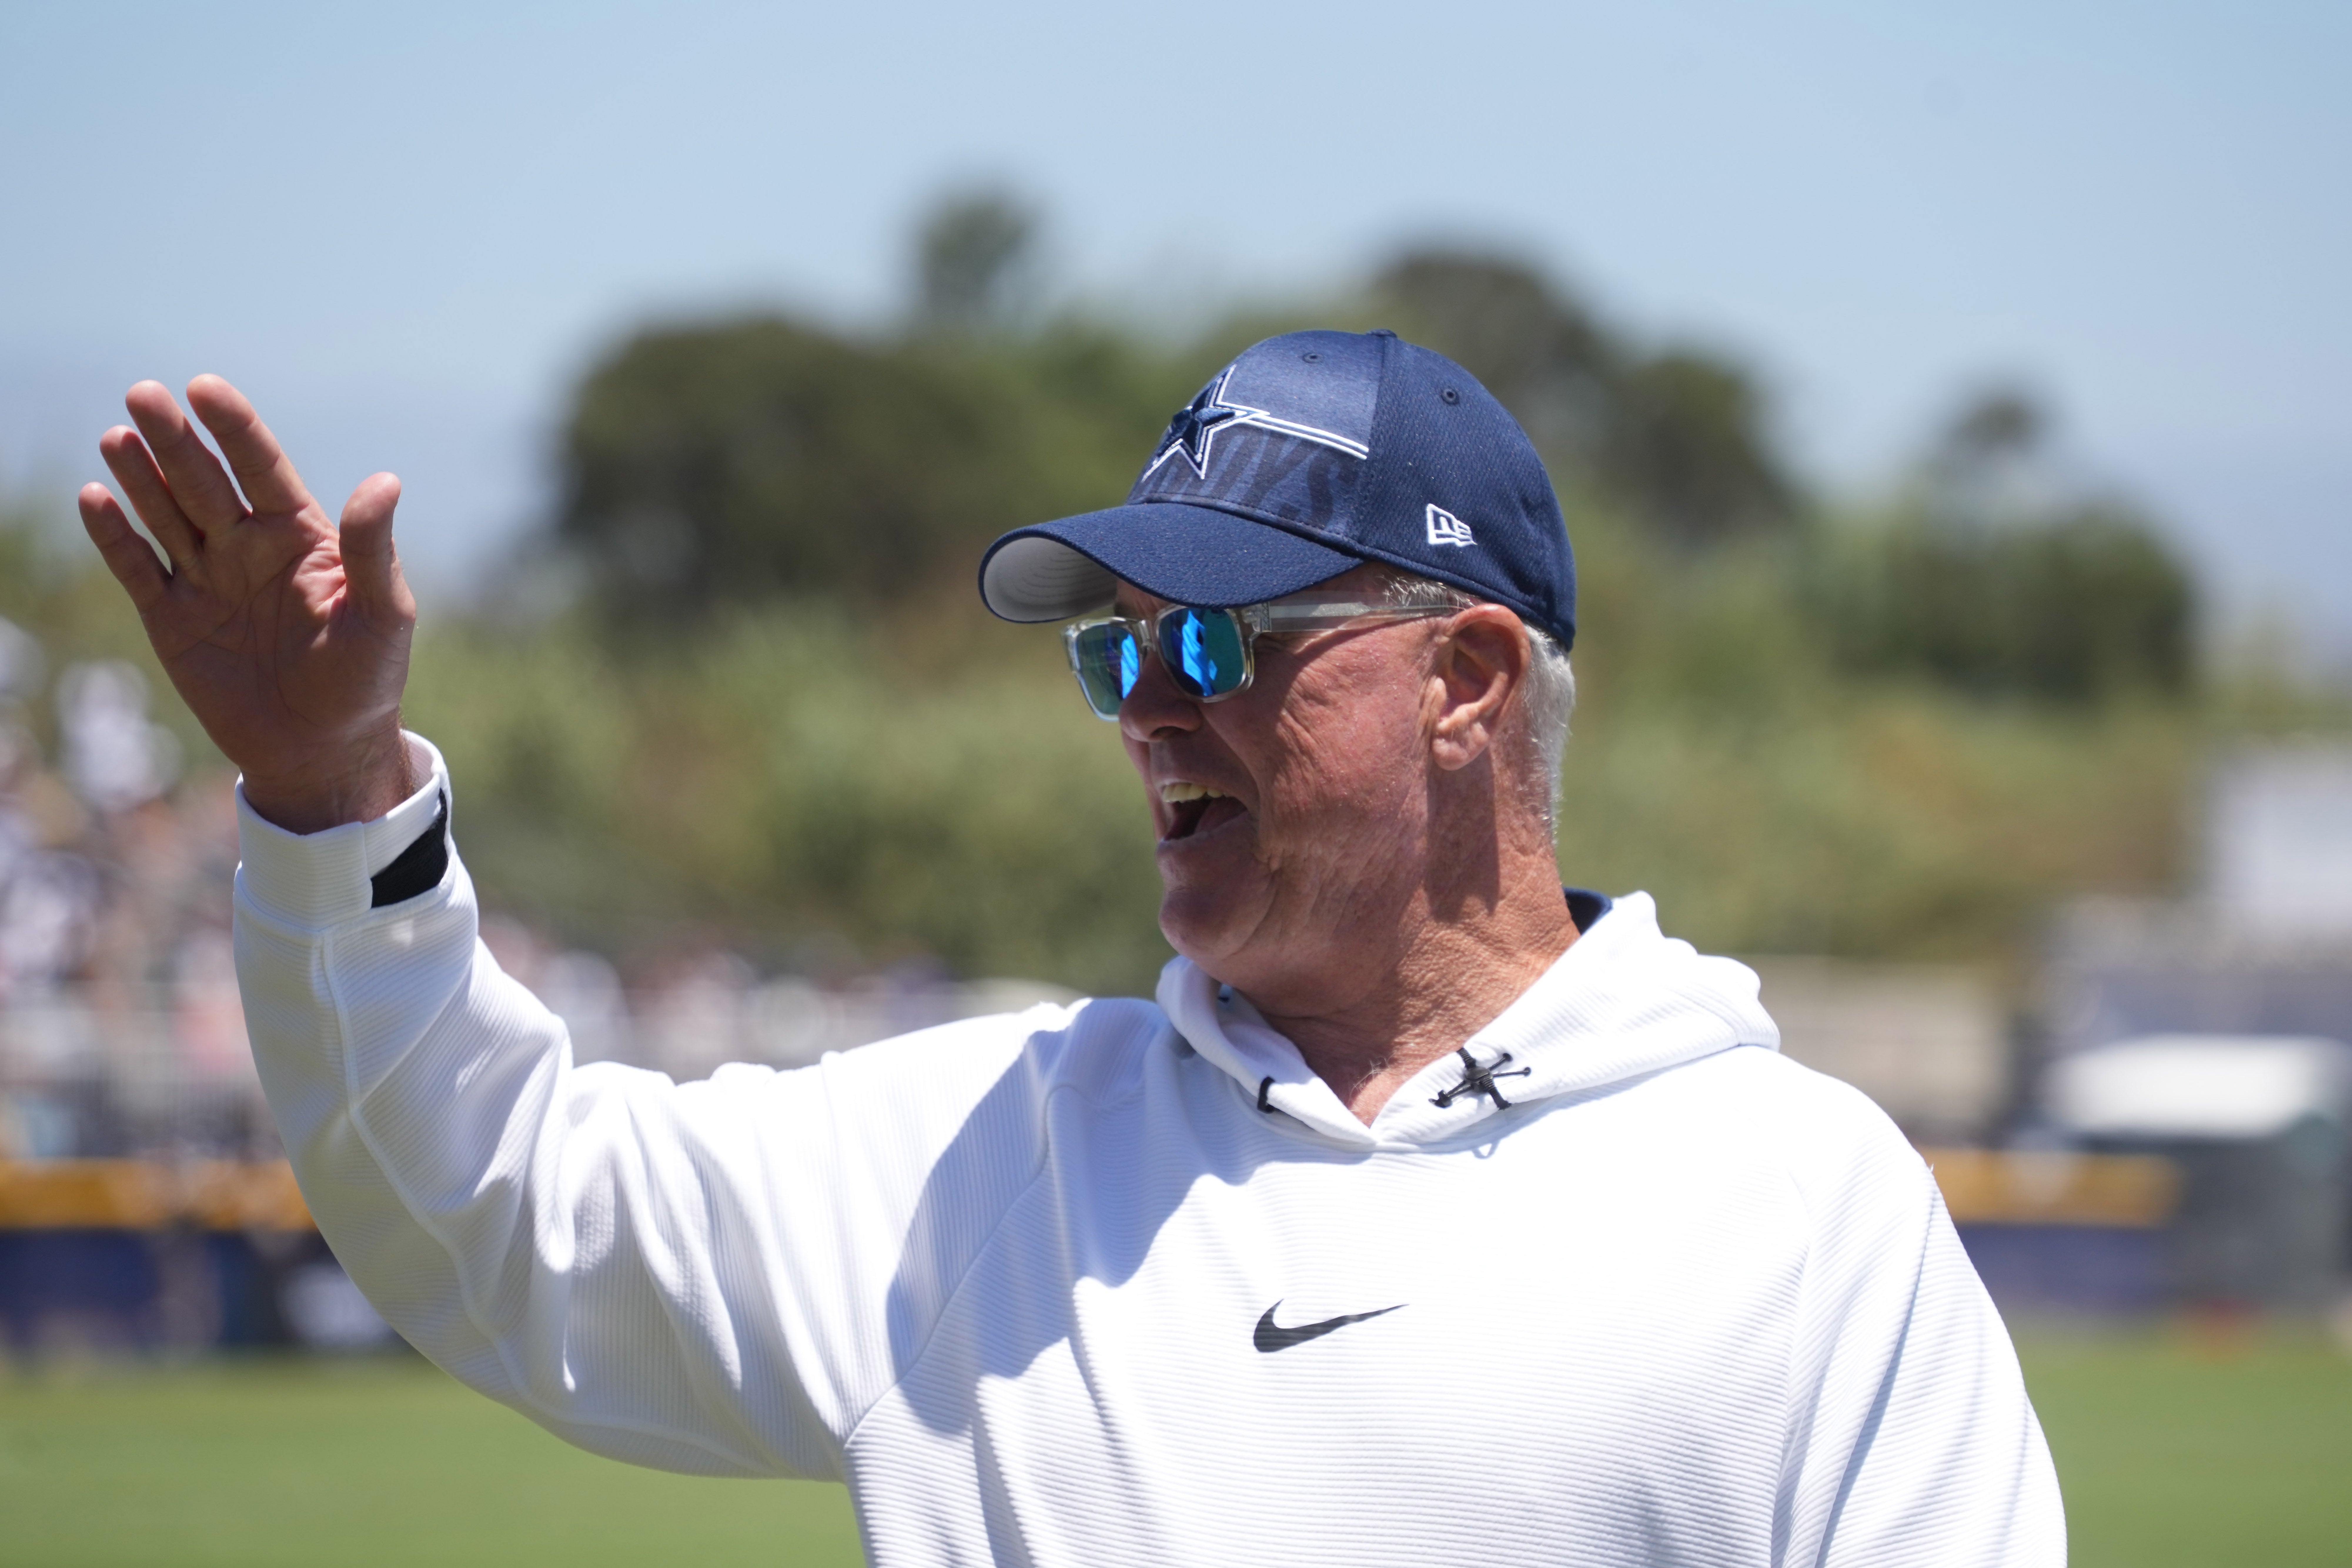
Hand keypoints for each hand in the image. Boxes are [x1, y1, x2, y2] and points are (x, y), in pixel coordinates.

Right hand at [79, 376, 417, 833]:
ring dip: (140, 475)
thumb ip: (372, 549)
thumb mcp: (381, 614)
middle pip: (203, 480)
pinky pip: (138, 567)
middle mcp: (247, 546)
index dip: (234, 428)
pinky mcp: (172, 617)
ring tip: (119, 435)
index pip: (261, 467)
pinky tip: (95, 497)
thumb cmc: (365, 679)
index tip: (205, 387)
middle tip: (144, 394)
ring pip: (165, 513)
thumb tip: (384, 482)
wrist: (324, 748)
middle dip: (175, 439)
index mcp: (299, 536)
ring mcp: (206, 578)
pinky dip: (115, 535)